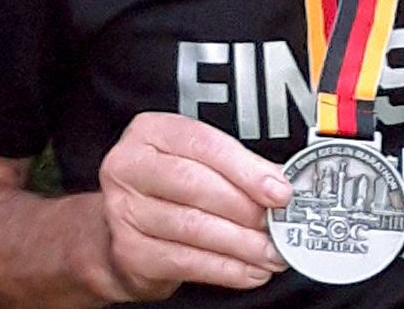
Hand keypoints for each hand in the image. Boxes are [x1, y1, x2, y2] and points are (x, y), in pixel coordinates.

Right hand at [95, 112, 290, 298]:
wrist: (125, 229)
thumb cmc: (166, 189)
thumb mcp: (196, 163)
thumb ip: (235, 169)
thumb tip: (278, 184)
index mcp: (151, 132)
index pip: (203, 144)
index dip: (246, 169)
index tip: (278, 190)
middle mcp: (130, 168)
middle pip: (195, 185)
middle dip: (244, 208)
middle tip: (276, 224)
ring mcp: (124, 211)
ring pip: (193, 227)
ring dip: (241, 244)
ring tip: (270, 252)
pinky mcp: (130, 252)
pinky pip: (186, 261)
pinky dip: (225, 269)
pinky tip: (248, 270)